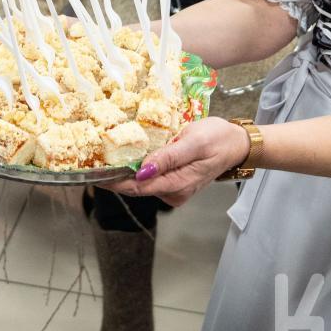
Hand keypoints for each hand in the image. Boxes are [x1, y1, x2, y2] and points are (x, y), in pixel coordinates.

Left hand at [103, 118, 249, 205]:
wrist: (238, 143)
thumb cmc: (218, 139)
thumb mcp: (193, 142)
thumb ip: (168, 158)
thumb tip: (142, 171)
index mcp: (177, 184)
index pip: (136, 188)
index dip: (113, 182)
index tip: (92, 173)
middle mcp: (173, 192)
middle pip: (136, 187)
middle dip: (114, 176)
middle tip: (92, 160)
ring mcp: (174, 189)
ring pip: (141, 184)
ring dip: (124, 172)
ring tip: (104, 156)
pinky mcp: (174, 182)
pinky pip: (150, 178)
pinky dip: (137, 169)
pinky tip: (127, 157)